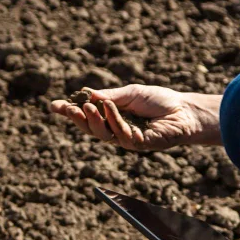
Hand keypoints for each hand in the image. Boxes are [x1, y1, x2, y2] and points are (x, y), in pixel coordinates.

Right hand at [50, 84, 222, 150]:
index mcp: (114, 118)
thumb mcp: (131, 93)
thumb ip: (110, 97)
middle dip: (80, 119)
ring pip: (105, 135)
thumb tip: (88, 96)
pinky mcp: (141, 146)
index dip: (71, 113)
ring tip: (91, 107)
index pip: (88, 117)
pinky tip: (113, 110)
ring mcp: (129, 140)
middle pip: (92, 130)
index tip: (55, 106)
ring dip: (97, 120)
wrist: (184, 110)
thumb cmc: (160, 101)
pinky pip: (124, 137)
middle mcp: (118, 131)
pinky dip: (117, 123)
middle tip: (74, 108)